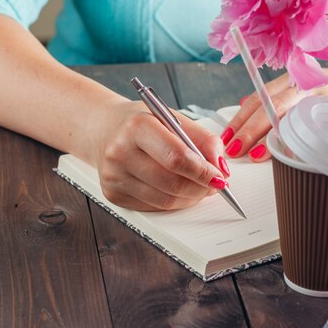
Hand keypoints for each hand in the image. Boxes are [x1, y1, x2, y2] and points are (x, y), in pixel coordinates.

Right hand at [91, 100, 229, 210]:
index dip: (203, 172)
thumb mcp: (175, 119)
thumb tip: (221, 168)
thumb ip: (204, 140)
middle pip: (172, 183)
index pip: (177, 158)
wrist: (105, 129)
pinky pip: (154, 207)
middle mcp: (120, 152)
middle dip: (201, 188)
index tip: (220, 177)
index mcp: (138, 127)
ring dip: (190, 198)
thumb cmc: (144, 123)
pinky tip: (178, 190)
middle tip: (215, 184)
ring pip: (165, 201)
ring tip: (200, 187)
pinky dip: (174, 202)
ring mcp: (114, 176)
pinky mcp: (113, 194)